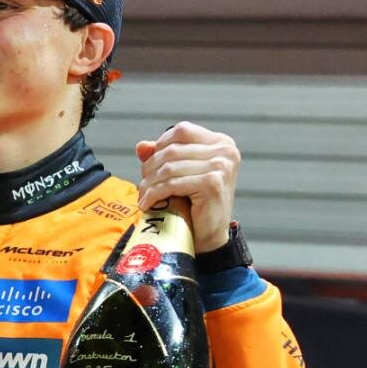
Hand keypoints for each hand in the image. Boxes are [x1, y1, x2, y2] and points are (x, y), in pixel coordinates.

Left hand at [136, 121, 238, 252]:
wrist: (209, 236)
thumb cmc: (195, 205)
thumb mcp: (179, 175)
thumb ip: (163, 157)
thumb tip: (141, 146)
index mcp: (221, 143)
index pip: (182, 131)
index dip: (160, 145)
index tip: (149, 165)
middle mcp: (225, 151)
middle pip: (172, 150)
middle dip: (150, 168)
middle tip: (142, 186)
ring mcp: (221, 166)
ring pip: (169, 168)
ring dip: (149, 184)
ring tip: (143, 196)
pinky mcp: (213, 183)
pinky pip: (172, 184)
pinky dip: (154, 194)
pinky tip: (147, 204)